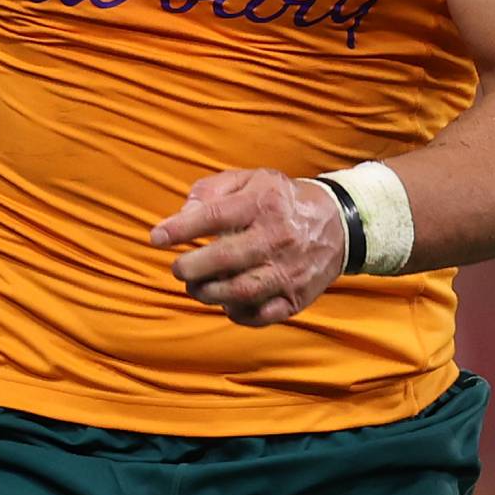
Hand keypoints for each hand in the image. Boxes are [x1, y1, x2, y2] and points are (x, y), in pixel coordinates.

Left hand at [150, 168, 344, 327]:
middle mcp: (277, 237)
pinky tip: (226, 301)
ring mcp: (288, 270)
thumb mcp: (251, 179)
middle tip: (178, 269)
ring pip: (240, 291)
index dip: (181, 228)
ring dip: (209, 293)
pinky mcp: (296, 297)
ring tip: (196, 286)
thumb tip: (182, 214)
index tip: (156, 238)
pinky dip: (237, 313)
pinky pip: (260, 314)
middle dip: (191, 268)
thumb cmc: (281, 200)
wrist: (338, 224)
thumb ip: (212, 190)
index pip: (215, 216)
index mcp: (263, 203)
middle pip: (225, 259)